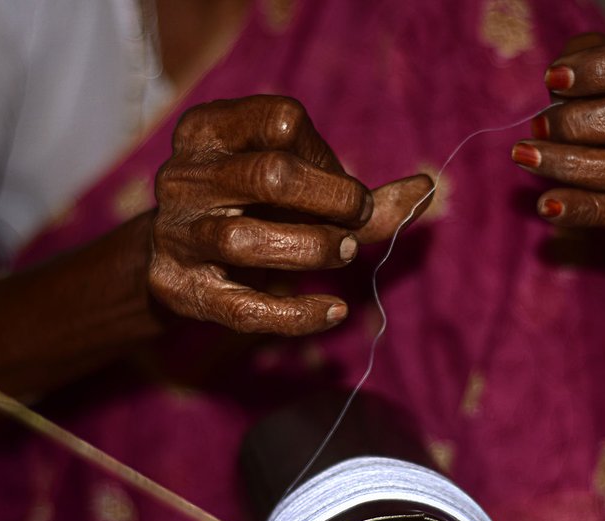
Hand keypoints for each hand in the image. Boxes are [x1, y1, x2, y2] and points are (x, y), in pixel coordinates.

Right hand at [149, 95, 431, 335]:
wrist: (179, 259)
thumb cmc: (253, 211)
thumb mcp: (299, 193)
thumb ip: (358, 195)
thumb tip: (427, 189)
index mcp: (210, 130)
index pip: (281, 121)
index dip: (328, 155)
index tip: (348, 188)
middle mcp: (184, 176)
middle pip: (269, 175)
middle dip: (332, 198)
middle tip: (357, 217)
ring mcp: (177, 234)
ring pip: (244, 239)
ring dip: (312, 248)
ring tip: (345, 253)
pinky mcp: (180, 290)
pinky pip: (241, 308)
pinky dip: (297, 315)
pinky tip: (335, 311)